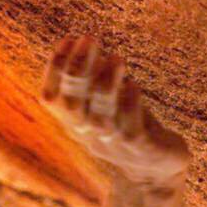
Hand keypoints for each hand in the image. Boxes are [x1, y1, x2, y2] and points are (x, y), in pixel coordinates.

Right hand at [40, 34, 190, 184]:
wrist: (155, 169)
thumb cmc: (127, 124)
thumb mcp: (105, 101)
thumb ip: (93, 77)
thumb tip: (82, 42)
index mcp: (74, 120)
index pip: (50, 97)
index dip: (55, 69)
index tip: (68, 38)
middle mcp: (88, 133)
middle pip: (72, 105)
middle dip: (77, 70)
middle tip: (89, 38)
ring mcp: (113, 143)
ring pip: (100, 119)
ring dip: (106, 85)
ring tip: (116, 57)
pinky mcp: (140, 148)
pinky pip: (130, 130)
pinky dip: (130, 106)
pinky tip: (134, 85)